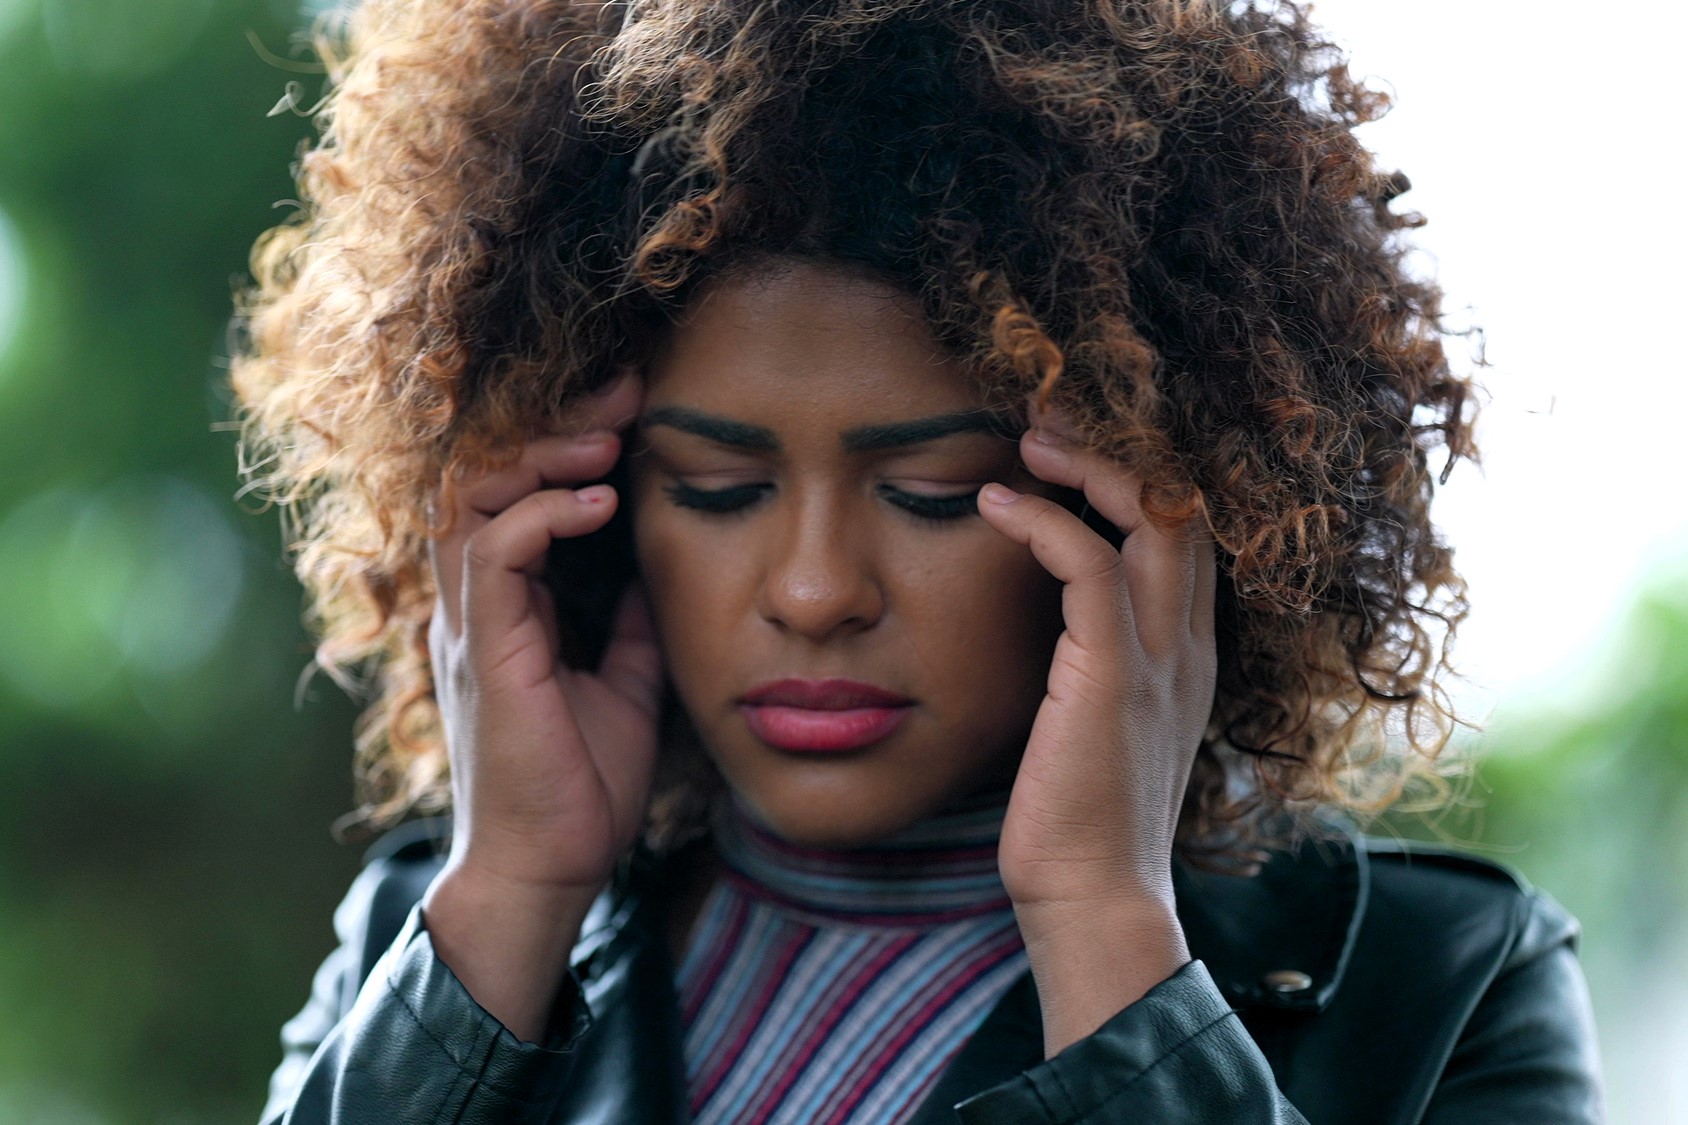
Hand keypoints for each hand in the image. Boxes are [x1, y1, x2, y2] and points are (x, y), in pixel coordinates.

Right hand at [426, 372, 662, 901]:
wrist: (549, 873)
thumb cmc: (581, 788)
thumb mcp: (622, 685)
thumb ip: (625, 625)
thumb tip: (650, 570)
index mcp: (504, 612)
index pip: (509, 498)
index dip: (560, 446)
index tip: (631, 410)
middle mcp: (476, 608)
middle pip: (483, 480)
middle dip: (552, 426)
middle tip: (624, 392)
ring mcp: (471, 628)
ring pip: (474, 501)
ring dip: (543, 457)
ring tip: (610, 437)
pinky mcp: (484, 653)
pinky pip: (493, 555)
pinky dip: (543, 515)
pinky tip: (601, 503)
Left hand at [977, 403, 1216, 1051]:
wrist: (1094, 899)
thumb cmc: (1078, 817)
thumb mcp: (1095, 721)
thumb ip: (1090, 662)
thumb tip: (1044, 619)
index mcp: (1187, 651)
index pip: (1189, 529)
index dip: (1139, 471)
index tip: (1071, 441)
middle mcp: (1188, 643)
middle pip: (1186, 504)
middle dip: (1123, 444)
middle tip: (1051, 409)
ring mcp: (1160, 659)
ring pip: (1155, 518)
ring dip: (1090, 463)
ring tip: (1028, 436)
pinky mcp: (1111, 678)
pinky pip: (1092, 569)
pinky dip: (1045, 523)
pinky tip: (994, 504)